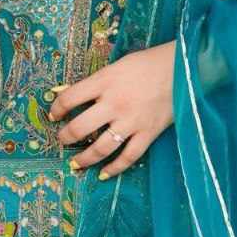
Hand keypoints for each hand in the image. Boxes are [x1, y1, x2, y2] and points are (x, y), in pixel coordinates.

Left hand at [48, 40, 176, 179]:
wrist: (182, 68)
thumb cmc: (148, 63)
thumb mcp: (117, 65)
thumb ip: (96, 82)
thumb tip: (69, 93)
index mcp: (105, 81)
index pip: (70, 97)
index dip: (56, 108)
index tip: (53, 114)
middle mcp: (114, 103)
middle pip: (80, 127)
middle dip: (66, 137)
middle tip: (62, 140)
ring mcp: (131, 121)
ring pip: (100, 147)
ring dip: (85, 158)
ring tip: (76, 163)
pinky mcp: (148, 133)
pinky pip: (128, 157)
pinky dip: (115, 168)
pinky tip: (104, 174)